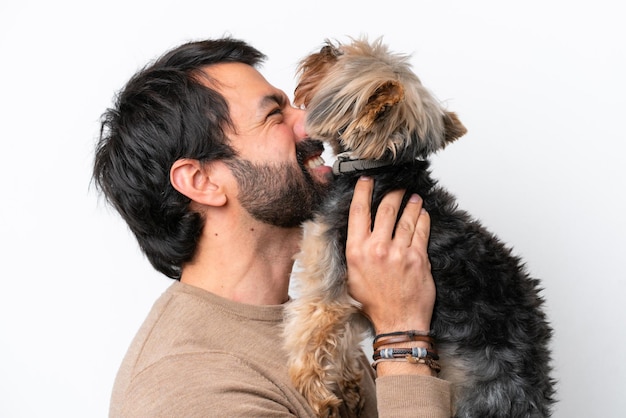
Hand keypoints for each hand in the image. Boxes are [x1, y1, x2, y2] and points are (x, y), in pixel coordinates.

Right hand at [346, 177, 434, 334]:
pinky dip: (423, 219)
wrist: (397, 322)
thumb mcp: (351, 278)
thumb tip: (357, 234)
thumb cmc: (375, 304)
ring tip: (414, 197)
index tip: (366, 181)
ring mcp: (399, 252)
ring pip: (406, 217)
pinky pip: (421, 231)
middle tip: (397, 187)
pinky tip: (423, 214)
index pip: (358, 212)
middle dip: (393, 193)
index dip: (362, 192)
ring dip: (411, 204)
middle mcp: (376, 248)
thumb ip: (354, 254)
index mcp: (356, 251)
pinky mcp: (418, 258)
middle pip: (385, 209)